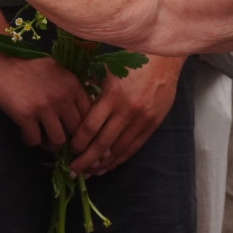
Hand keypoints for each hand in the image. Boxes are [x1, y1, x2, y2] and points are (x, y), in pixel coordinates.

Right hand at [0, 47, 90, 148]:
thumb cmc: (26, 62)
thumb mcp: (56, 70)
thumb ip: (69, 88)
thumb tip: (78, 111)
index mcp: (73, 85)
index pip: (89, 116)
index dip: (82, 128)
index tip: (73, 131)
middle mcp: (63, 97)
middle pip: (76, 132)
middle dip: (68, 139)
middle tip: (57, 138)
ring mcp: (44, 107)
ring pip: (58, 141)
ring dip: (50, 144)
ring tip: (42, 138)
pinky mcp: (25, 115)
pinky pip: (34, 140)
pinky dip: (31, 140)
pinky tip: (25, 132)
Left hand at [68, 53, 181, 174]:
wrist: (164, 59)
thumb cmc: (131, 62)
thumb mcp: (108, 71)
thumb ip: (92, 90)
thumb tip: (75, 107)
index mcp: (112, 96)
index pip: (90, 127)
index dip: (78, 142)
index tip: (69, 150)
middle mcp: (127, 111)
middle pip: (102, 143)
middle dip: (85, 160)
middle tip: (73, 171)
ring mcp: (142, 120)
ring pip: (118, 150)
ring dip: (102, 164)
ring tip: (89, 173)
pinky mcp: (152, 125)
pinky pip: (133, 147)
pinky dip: (120, 159)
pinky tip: (108, 166)